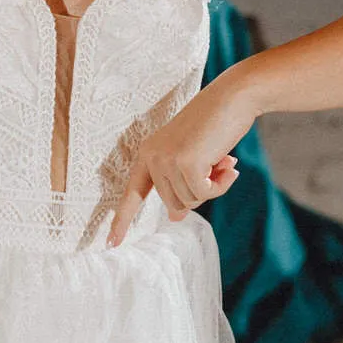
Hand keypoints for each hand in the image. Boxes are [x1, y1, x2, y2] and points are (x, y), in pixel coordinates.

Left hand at [111, 79, 247, 246]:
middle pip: (173, 204)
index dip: (122, 221)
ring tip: (221, 160)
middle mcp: (151, 157)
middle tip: (215, 167)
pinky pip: (205, 194)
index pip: (131, 194)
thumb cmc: (214, 125)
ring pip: (190, 202)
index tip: (110, 244)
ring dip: (213, 186)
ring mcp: (166, 160)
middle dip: (198, 192)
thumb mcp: (193, 158)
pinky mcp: (186, 164)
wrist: (232, 97)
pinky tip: (227, 163)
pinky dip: (221, 184)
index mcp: (148, 154)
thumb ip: (180, 184)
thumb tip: (176, 217)